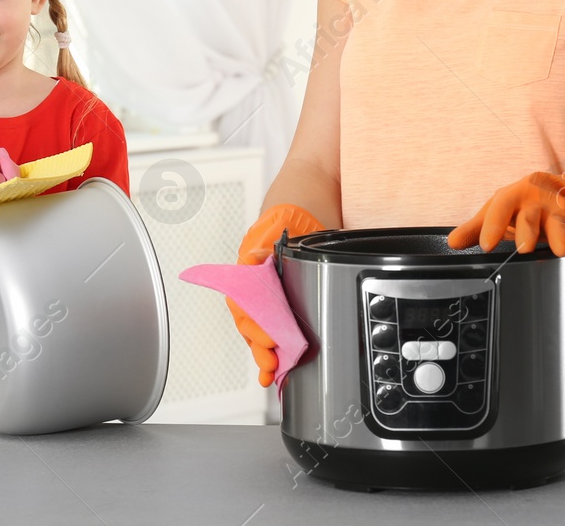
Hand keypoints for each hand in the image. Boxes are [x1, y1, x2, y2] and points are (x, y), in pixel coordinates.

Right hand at [230, 204, 322, 385]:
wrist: (318, 192)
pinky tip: (287, 359)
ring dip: (269, 349)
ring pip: (268, 323)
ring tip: (273, 372)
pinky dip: (285, 340)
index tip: (266, 340)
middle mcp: (264, 279)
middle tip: (269, 364)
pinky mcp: (299, 291)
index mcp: (253, 265)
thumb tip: (252, 259)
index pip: (245, 302)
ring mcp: (281, 287)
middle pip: (254, 319)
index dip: (254, 324)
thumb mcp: (278, 221)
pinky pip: (286, 320)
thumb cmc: (294, 203)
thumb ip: (263, 242)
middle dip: (260, 345)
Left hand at [447, 171, 564, 256]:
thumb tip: (452, 242)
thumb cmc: (518, 205)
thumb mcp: (495, 213)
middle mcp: (533, 197)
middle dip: (528, 231)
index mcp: (511, 196)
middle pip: (530, 213)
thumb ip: (475, 229)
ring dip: (559, 233)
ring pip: (557, 216)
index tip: (486, 245)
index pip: (500, 207)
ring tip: (560, 250)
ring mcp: (555, 203)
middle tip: (524, 249)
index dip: (492, 225)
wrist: (549, 188)